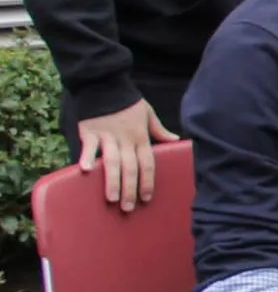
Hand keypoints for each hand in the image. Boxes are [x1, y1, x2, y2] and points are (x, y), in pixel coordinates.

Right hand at [77, 98, 178, 212]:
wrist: (105, 84)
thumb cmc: (128, 102)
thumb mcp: (148, 114)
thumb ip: (159, 130)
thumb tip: (176, 141)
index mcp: (140, 136)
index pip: (147, 163)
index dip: (148, 181)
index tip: (147, 198)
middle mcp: (125, 139)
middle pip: (130, 167)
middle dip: (130, 189)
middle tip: (128, 208)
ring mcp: (107, 136)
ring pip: (112, 161)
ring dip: (112, 181)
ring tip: (111, 199)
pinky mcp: (90, 132)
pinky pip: (89, 146)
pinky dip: (88, 157)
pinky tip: (86, 170)